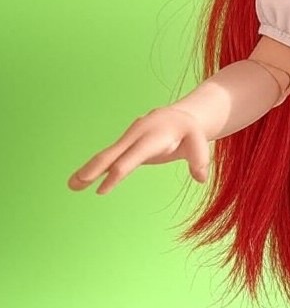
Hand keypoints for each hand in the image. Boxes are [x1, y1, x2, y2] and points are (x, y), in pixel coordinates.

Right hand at [68, 107, 210, 194]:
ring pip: (106, 155)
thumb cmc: (190, 131)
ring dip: (87, 170)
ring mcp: (129, 139)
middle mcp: (136, 136)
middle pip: (112, 154)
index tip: (101, 191)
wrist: (180, 117)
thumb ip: (199, 159)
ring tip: (70, 186)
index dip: (117, 174)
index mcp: (152, 136)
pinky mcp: (125, 145)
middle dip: (93, 169)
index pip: (132, 158)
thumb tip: (201, 178)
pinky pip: (108, 157)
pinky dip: (94, 168)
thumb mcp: (199, 141)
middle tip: (75, 184)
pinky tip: (80, 180)